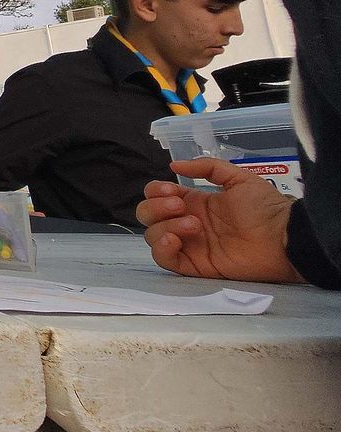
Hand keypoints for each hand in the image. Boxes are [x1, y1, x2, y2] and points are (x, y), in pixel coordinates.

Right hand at [135, 158, 304, 283]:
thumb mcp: (238, 178)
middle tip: (180, 206)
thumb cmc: (264, 207)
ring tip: (195, 225)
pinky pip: (164, 260)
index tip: (171, 190)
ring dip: (166, 226)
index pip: (157, 196)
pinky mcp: (195, 265)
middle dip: (157, 208)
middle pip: (148, 215)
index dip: (156, 192)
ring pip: (153, 236)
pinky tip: (175, 239)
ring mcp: (189, 245)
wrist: (283, 237)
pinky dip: (162, 249)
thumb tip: (174, 165)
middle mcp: (186, 222)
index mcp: (194, 203)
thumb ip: (207, 168)